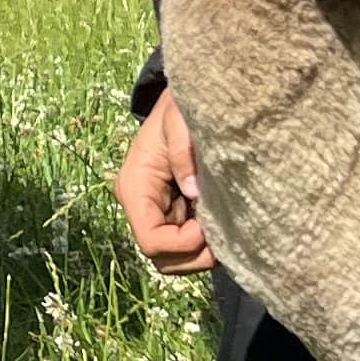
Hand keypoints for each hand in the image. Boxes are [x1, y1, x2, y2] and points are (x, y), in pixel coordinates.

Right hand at [117, 92, 208, 273]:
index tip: (208, 227)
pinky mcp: (172, 213)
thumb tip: (193, 193)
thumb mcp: (178, 118)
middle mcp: (140, 206)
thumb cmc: (177, 107)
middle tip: (223, 235)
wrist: (179, 101)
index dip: (181, 244)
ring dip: (200, 254)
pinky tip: (222, 225)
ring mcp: (156, 212)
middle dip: (194, 256)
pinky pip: (185, 246)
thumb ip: (182, 151)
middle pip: (162, 259)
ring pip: (173, 259)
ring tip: (224, 232)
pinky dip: (205, 246)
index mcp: (135, 187)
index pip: (151, 240)